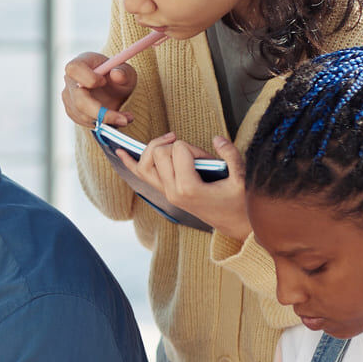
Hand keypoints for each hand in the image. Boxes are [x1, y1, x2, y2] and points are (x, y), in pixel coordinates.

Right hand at [61, 51, 138, 127]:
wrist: (113, 88)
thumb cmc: (117, 76)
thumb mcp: (126, 72)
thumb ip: (124, 72)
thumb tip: (116, 74)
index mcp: (80, 63)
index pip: (75, 69)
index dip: (89, 78)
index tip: (104, 82)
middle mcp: (70, 80)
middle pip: (79, 100)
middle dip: (102, 113)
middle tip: (123, 119)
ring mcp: (69, 97)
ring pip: (83, 115)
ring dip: (106, 120)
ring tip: (126, 118)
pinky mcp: (72, 111)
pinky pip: (85, 121)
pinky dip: (102, 124)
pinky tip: (115, 119)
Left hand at [117, 134, 252, 239]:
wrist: (234, 223)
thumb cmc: (239, 201)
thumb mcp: (241, 177)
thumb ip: (230, 155)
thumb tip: (217, 138)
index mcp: (188, 188)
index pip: (179, 150)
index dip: (195, 148)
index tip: (209, 159)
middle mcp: (172, 192)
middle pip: (158, 153)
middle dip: (177, 146)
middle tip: (195, 154)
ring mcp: (166, 193)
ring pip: (145, 163)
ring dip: (155, 148)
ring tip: (170, 141)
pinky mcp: (165, 192)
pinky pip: (141, 175)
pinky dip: (130, 162)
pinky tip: (120, 151)